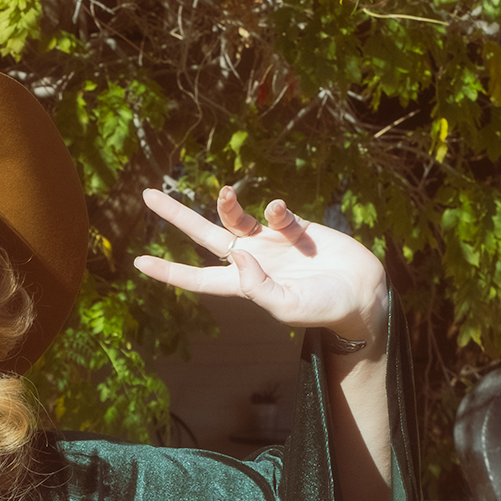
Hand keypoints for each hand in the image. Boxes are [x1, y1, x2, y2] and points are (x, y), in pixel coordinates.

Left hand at [135, 186, 387, 343]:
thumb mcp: (286, 305)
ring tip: (224, 192)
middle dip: (176, 216)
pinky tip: (284, 215)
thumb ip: (257, 284)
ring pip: (235, 216)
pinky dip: (276, 209)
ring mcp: (272, 242)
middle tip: (147, 195)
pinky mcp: (296, 227)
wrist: (362, 294)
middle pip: (204, 236)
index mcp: (243, 286)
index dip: (168, 271)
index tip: (138, 262)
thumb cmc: (324, 309)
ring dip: (226, 203)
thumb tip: (234, 254)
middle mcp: (252, 261)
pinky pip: (276, 212)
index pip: (197, 278)